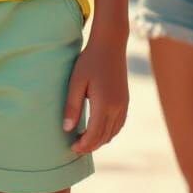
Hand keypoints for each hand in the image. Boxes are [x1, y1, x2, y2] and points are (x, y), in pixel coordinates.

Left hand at [63, 32, 128, 154]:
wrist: (110, 44)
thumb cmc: (90, 61)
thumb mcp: (76, 81)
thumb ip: (72, 105)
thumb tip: (67, 129)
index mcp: (104, 104)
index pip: (94, 134)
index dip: (83, 145)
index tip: (72, 148)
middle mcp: (117, 107)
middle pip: (104, 137)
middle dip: (90, 145)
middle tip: (76, 148)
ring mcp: (123, 104)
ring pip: (113, 132)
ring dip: (100, 140)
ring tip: (85, 140)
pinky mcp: (125, 101)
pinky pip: (119, 124)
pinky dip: (109, 132)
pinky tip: (99, 130)